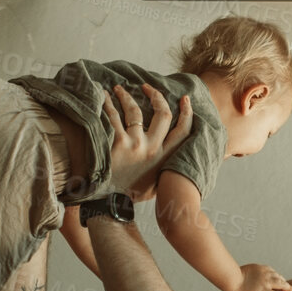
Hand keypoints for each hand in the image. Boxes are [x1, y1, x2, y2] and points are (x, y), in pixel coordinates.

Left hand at [102, 83, 191, 199]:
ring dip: (126, 96)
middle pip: (162, 114)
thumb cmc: (130, 193)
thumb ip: (165, 168)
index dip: (187, 112)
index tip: (184, 98)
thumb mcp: (155, 184)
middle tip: (147, 87)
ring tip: (118, 89)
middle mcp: (152, 149)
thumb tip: (174, 157)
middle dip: (156, 95)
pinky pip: (114, 117)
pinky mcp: (117, 144)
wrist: (109, 203)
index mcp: (164, 157)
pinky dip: (107, 104)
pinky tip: (103, 97)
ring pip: (136, 111)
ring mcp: (135, 145)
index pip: (183, 130)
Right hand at [235, 263, 291, 290]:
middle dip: (284, 282)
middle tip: (289, 288)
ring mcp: (266, 283)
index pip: (273, 272)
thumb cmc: (233, 276)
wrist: (232, 279)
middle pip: (279, 278)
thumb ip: (249, 274)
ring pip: (282, 284)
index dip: (277, 277)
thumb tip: (246, 278)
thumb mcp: (243, 271)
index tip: (279, 281)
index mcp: (262, 268)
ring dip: (288, 288)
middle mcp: (266, 274)